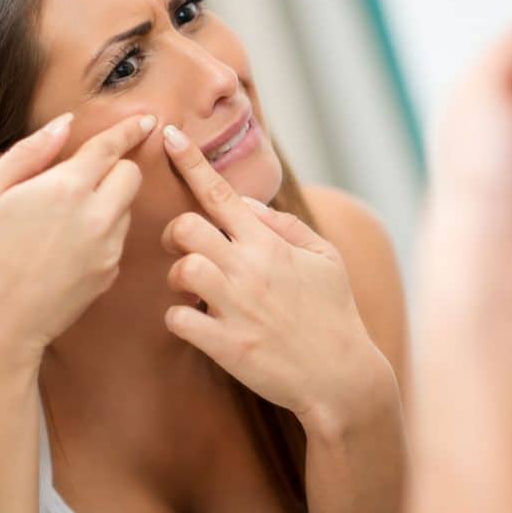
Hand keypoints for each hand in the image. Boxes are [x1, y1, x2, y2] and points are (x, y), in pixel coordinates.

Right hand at [0, 112, 155, 363]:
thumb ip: (30, 151)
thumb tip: (65, 124)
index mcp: (67, 188)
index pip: (111, 148)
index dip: (129, 130)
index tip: (147, 120)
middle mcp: (98, 216)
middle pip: (131, 176)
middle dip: (115, 168)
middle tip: (84, 176)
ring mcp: (108, 248)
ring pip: (126, 208)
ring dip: (108, 202)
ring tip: (62, 219)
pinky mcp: (109, 274)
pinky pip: (117, 240)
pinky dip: (102, 233)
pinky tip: (66, 247)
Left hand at [159, 126, 392, 432]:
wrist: (342, 377)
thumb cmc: (333, 313)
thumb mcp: (325, 258)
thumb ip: (284, 225)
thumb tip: (244, 204)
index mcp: (271, 244)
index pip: (222, 193)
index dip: (191, 161)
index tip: (169, 135)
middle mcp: (250, 269)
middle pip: (185, 227)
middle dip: (174, 234)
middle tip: (184, 248)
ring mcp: (236, 307)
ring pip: (180, 270)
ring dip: (179, 277)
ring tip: (194, 289)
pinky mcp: (226, 345)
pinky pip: (177, 319)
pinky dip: (179, 319)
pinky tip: (196, 323)